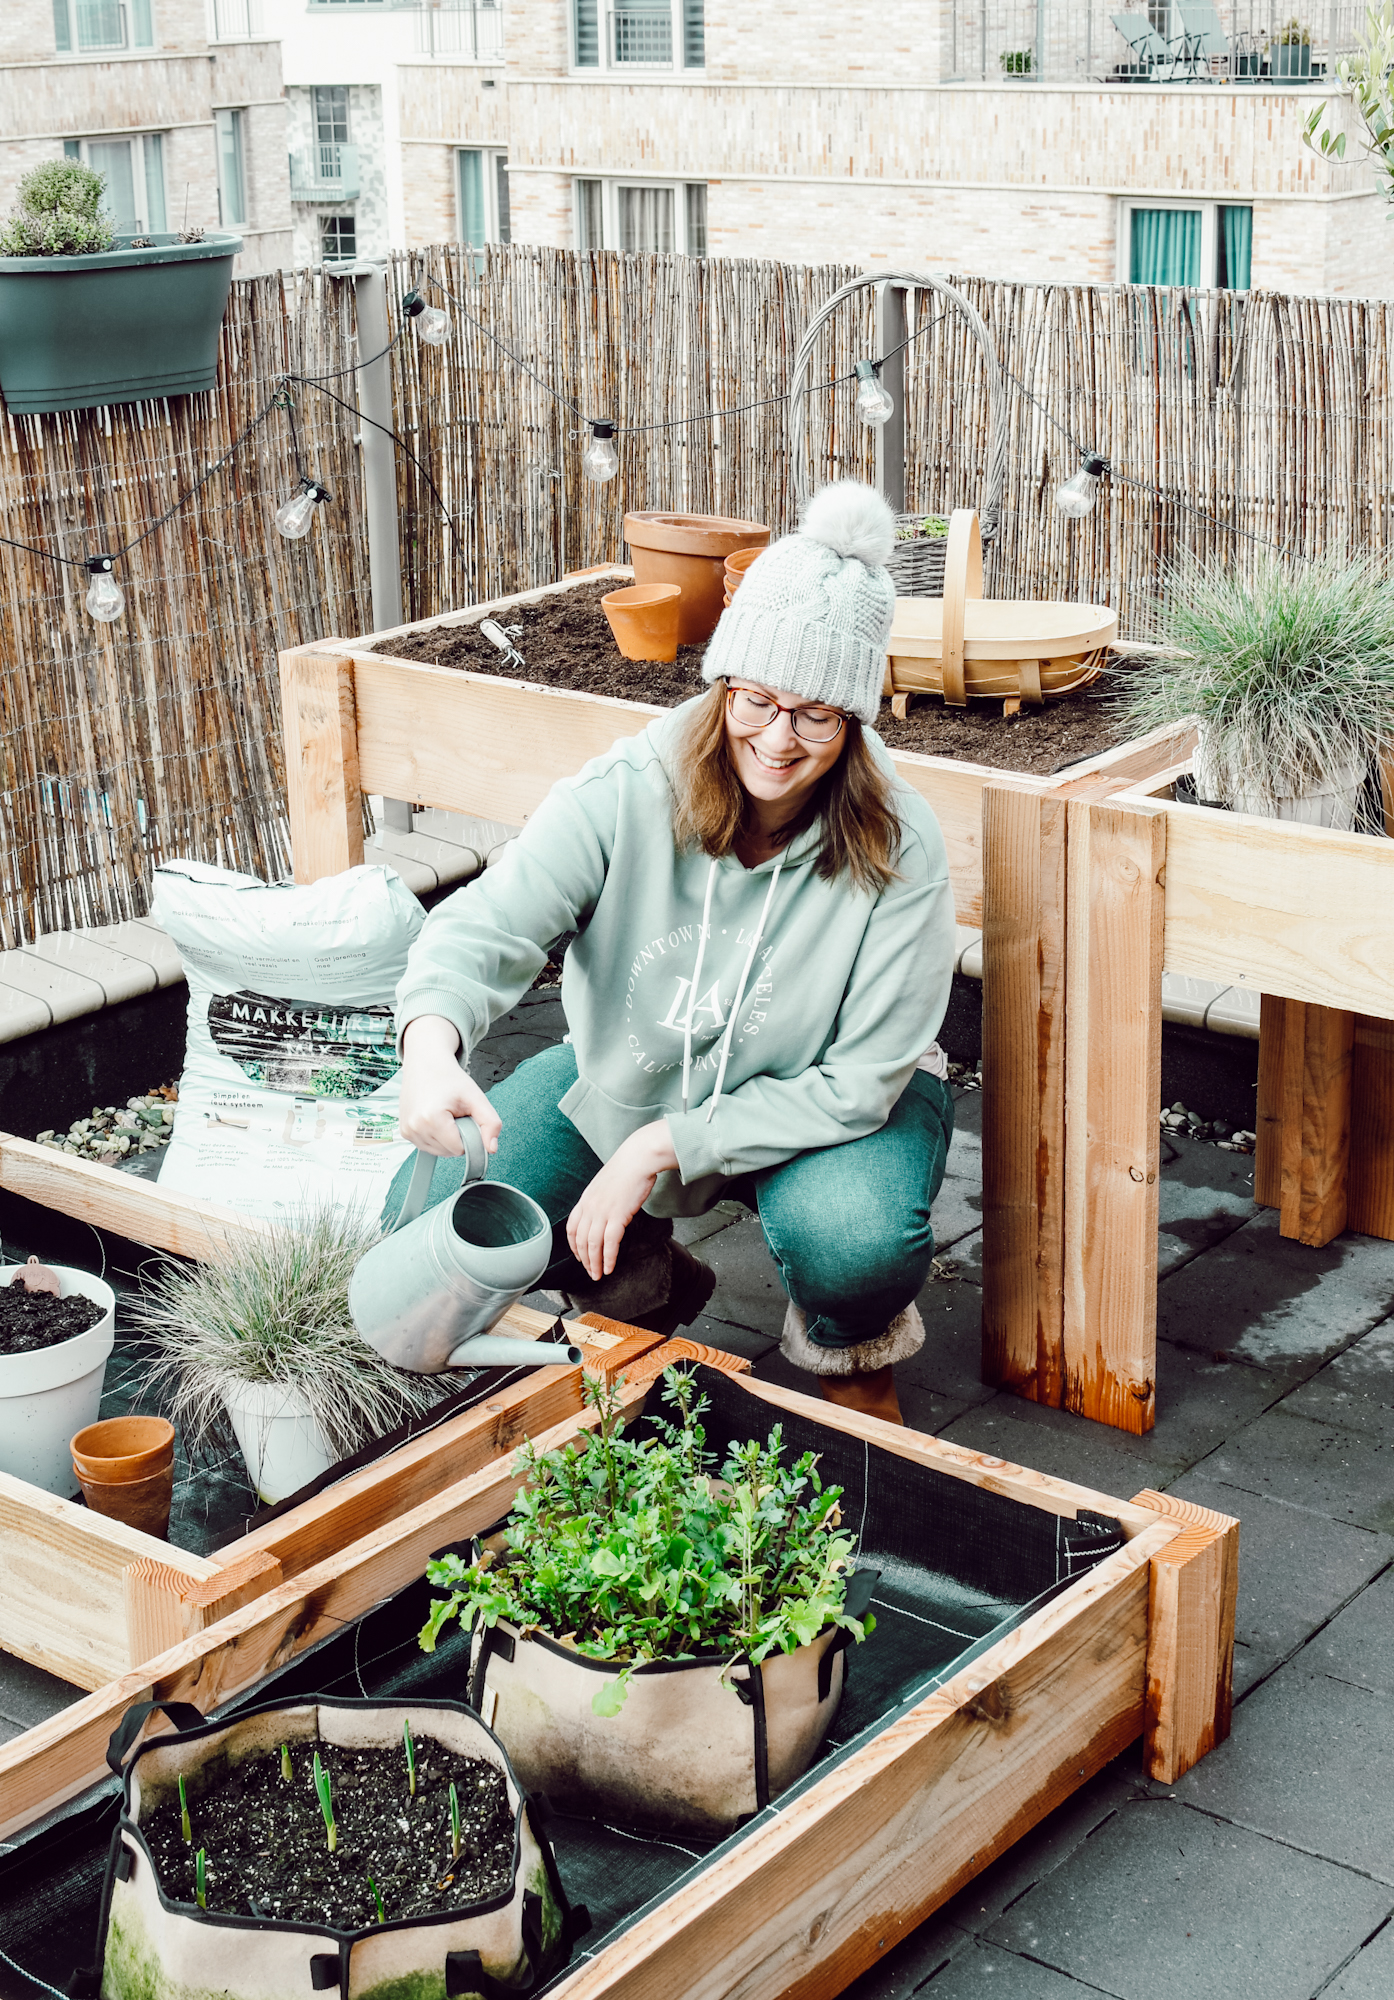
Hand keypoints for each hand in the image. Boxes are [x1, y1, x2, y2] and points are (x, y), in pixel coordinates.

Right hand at [398, 1015, 501, 1155]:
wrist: (426, 1062)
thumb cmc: (449, 1077)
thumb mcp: (476, 1097)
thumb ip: (490, 1123)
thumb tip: (491, 1148)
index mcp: (432, 1119)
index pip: (459, 1149)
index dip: (469, 1135)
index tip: (466, 1117)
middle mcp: (414, 1127)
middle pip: (448, 1152)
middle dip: (457, 1136)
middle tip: (455, 1113)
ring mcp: (407, 1131)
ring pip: (438, 1152)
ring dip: (447, 1138)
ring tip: (445, 1115)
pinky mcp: (404, 1132)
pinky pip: (427, 1146)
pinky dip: (436, 1137)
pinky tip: (436, 1118)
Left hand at [566, 1122, 677, 1281]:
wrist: (638, 1158)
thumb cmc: (626, 1169)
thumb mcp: (604, 1185)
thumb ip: (599, 1200)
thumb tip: (603, 1212)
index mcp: (585, 1199)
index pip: (571, 1228)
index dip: (573, 1246)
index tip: (579, 1257)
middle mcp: (590, 1207)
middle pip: (580, 1240)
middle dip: (585, 1260)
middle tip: (591, 1272)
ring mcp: (602, 1211)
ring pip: (593, 1244)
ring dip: (595, 1263)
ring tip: (599, 1274)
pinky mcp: (618, 1215)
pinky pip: (610, 1242)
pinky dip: (609, 1258)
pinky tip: (610, 1267)